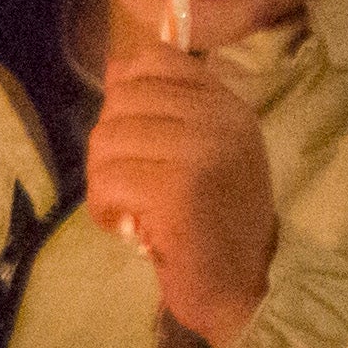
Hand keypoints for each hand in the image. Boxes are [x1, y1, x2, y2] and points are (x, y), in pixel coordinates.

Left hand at [84, 40, 275, 347]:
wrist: (243, 288)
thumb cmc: (214, 224)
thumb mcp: (202, 154)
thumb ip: (166, 110)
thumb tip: (115, 67)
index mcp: (227, 105)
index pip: (156, 59)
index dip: (126, 94)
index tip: (137, 141)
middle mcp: (219, 118)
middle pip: (121, 99)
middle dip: (110, 147)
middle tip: (130, 185)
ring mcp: (201, 150)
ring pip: (106, 139)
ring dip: (104, 182)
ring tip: (131, 209)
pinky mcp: (177, 189)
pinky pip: (107, 180)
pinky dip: (106, 209)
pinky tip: (129, 228)